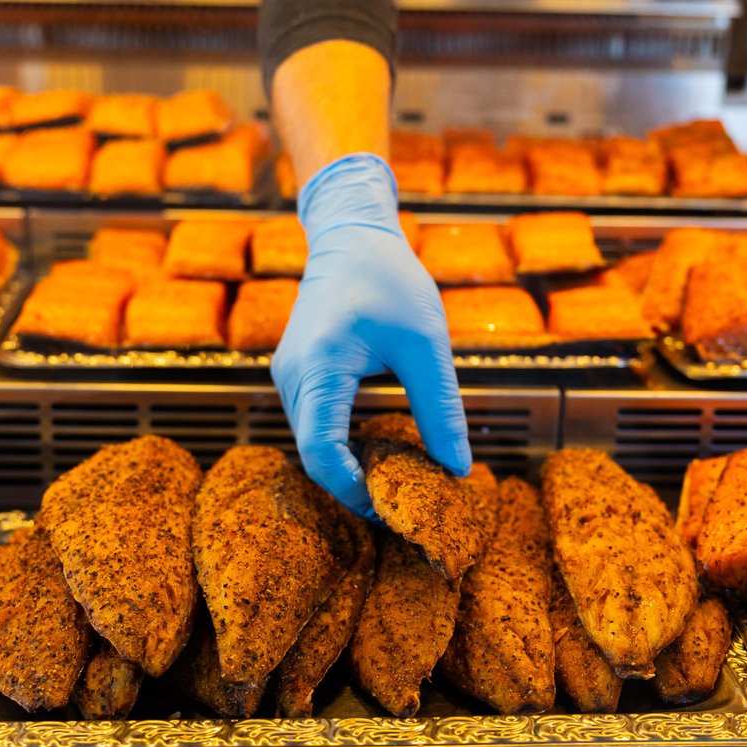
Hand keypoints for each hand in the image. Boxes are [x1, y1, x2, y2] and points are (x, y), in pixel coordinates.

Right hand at [272, 153, 470, 514]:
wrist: (351, 235)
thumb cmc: (390, 278)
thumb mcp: (427, 341)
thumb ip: (441, 406)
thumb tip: (459, 468)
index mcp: (320, 365)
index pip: (320, 450)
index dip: (353, 490)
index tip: (392, 511)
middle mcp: (291, 376)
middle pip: (312, 455)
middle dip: (354, 487)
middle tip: (403, 510)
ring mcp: (287, 376)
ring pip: (310, 443)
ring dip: (348, 468)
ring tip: (397, 484)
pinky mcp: (295, 375)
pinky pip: (312, 424)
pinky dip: (341, 446)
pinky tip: (380, 452)